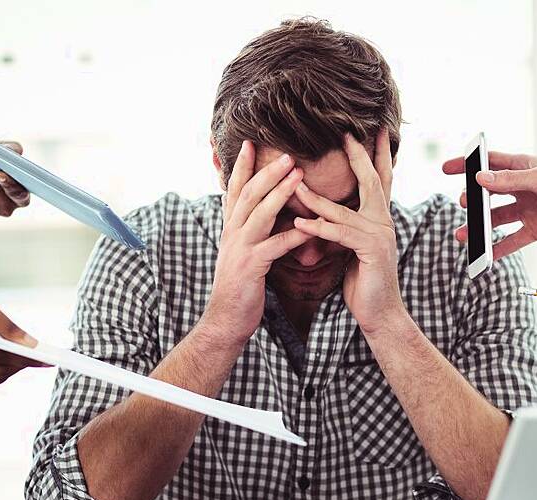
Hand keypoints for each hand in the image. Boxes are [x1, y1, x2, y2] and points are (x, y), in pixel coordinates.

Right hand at [201, 141, 314, 342]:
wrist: (225, 319)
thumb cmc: (239, 287)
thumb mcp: (241, 253)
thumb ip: (250, 231)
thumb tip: (261, 214)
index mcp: (230, 228)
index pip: (235, 190)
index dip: (242, 166)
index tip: (250, 143)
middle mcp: (232, 233)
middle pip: (249, 194)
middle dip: (267, 171)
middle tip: (287, 153)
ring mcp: (240, 249)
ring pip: (260, 213)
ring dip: (279, 192)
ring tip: (299, 175)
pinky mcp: (251, 267)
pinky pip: (275, 246)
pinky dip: (294, 234)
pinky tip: (311, 226)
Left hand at [293, 130, 403, 334]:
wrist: (379, 313)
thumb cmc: (363, 282)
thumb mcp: (352, 248)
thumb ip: (345, 228)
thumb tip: (326, 212)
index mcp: (379, 218)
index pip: (380, 179)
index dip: (376, 154)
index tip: (372, 131)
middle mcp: (384, 222)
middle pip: (372, 181)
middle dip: (359, 156)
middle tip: (346, 133)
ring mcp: (380, 235)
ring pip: (344, 209)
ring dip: (316, 197)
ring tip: (294, 183)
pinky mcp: (371, 251)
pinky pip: (340, 234)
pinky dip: (318, 228)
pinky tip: (300, 223)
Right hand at [442, 150, 536, 258]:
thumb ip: (510, 181)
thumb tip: (480, 180)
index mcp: (524, 168)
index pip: (489, 164)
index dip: (467, 166)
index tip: (447, 169)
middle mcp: (523, 188)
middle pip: (489, 194)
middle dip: (472, 200)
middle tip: (463, 204)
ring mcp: (528, 210)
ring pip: (496, 219)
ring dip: (479, 227)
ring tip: (463, 235)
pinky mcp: (535, 230)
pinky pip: (511, 240)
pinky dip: (497, 248)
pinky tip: (484, 255)